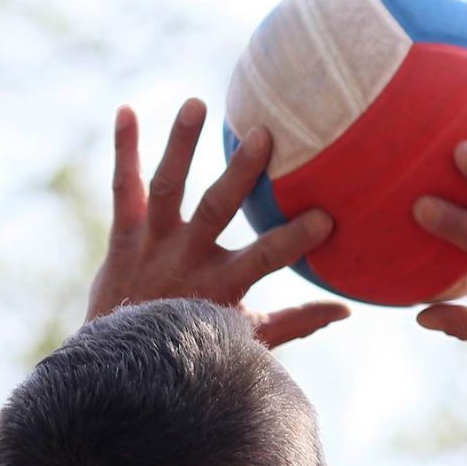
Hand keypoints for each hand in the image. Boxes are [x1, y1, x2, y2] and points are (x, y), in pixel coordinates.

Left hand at [87, 99, 349, 347]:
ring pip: (166, 188)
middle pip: (213, 210)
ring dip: (180, 145)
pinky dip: (123, 150)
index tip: (325, 217)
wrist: (120, 361)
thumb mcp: (247, 338)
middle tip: (261, 135)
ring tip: (196, 104)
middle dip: (239, 174)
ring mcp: (150, 245)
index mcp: (219, 286)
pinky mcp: (122, 236)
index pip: (263, 259)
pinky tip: (126, 110)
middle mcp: (183, 260)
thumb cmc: (194, 345)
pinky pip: (122, 188)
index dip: (294, 240)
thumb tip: (346, 310)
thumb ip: (296, 323)